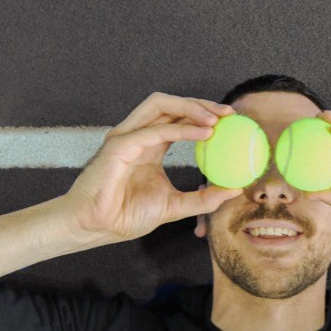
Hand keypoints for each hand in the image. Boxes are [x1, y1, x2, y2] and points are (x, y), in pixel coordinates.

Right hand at [64, 92, 241, 242]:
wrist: (96, 227)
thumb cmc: (125, 216)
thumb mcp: (175, 206)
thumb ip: (204, 198)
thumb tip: (235, 190)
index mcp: (149, 145)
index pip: (177, 118)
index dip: (203, 114)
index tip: (230, 121)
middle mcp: (137, 135)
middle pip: (170, 105)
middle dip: (200, 103)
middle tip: (228, 113)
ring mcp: (126, 137)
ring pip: (159, 105)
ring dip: (190, 107)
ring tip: (216, 119)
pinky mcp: (118, 145)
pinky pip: (153, 130)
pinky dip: (180, 129)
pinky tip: (202, 134)